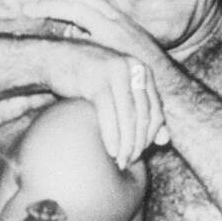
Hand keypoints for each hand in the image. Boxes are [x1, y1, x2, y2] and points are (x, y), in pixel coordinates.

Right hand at [28, 0, 172, 165]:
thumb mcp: (117, 93)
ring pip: (128, 116)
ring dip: (126, 143)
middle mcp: (133, 69)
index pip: (156, 111)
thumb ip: (141, 112)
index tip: (139, 155)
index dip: (149, 137)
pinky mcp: (96, 80)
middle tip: (129, 162)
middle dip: (138, 143)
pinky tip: (110, 151)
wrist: (56, 58)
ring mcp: (115, 72)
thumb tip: (165, 140)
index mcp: (142, 71)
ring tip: (120, 160)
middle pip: (143, 115)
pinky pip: (109, 113)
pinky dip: (112, 135)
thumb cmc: (86, 80)